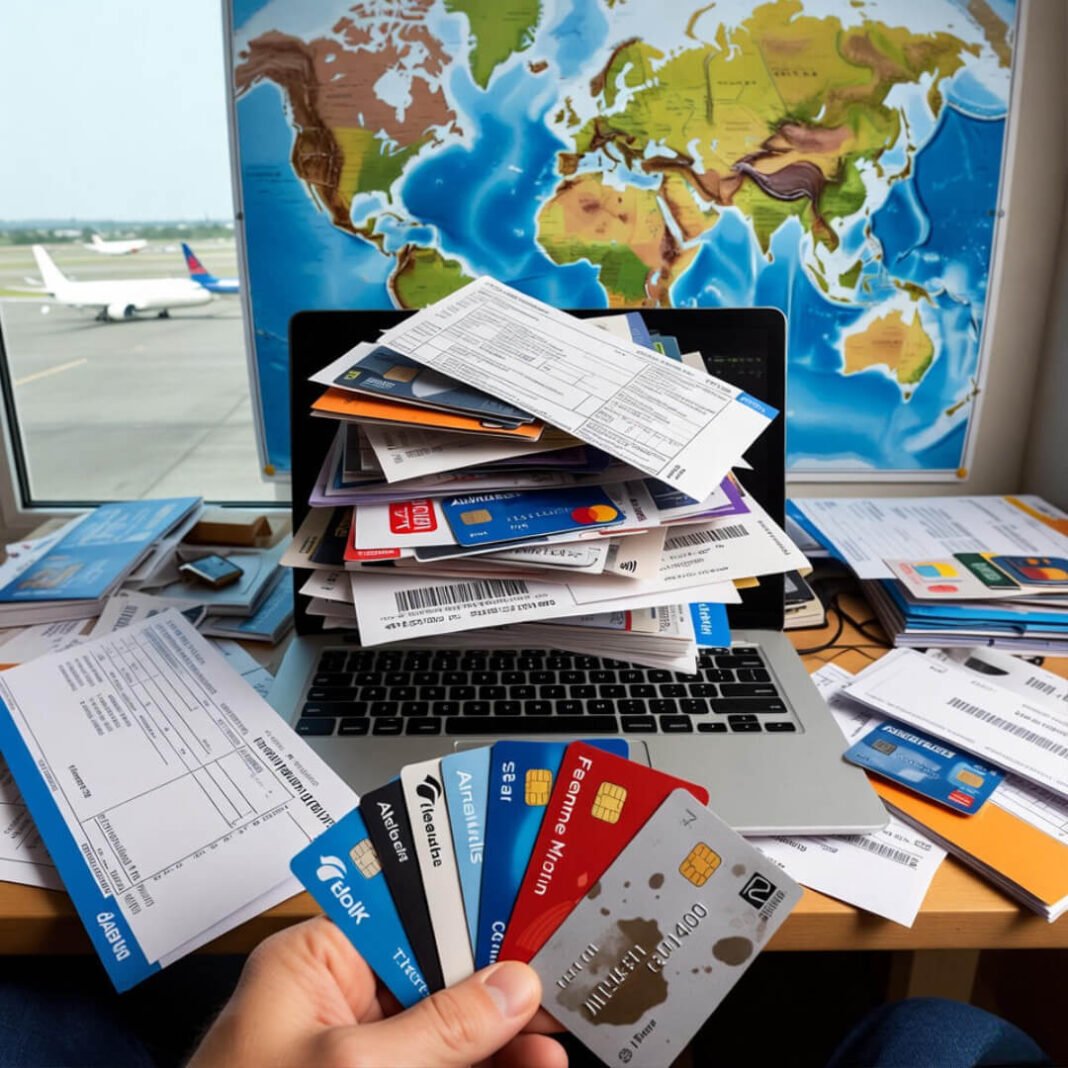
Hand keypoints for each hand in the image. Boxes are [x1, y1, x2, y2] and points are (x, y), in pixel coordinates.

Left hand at [188, 917, 566, 1067]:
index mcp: (311, 966)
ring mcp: (352, 1055)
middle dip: (495, 986)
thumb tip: (510, 988)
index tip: (526, 915)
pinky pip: (436, 1067)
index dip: (468, 914)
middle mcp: (332, 1002)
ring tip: (551, 1042)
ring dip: (499, 1038)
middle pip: (433, 974)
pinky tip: (524, 1065)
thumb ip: (439, 1028)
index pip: (404, 916)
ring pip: (442, 1031)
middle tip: (552, 985)